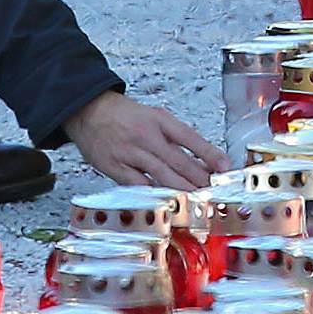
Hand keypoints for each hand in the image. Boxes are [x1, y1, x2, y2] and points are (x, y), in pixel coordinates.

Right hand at [68, 90, 215, 190]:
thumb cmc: (122, 115)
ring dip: (183, 190)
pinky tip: (167, 202)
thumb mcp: (153, 117)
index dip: (209, 154)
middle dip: (200, 179)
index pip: (190, 138)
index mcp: (158, 120)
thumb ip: (175, 138)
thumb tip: (202, 161)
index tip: (225, 167)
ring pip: (162, 175)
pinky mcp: (116, 167)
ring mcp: (131, 152)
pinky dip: (155, 194)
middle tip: (216, 192)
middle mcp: (146, 135)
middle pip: (179, 161)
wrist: (87, 110)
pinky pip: (139, 185)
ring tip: (199, 201)